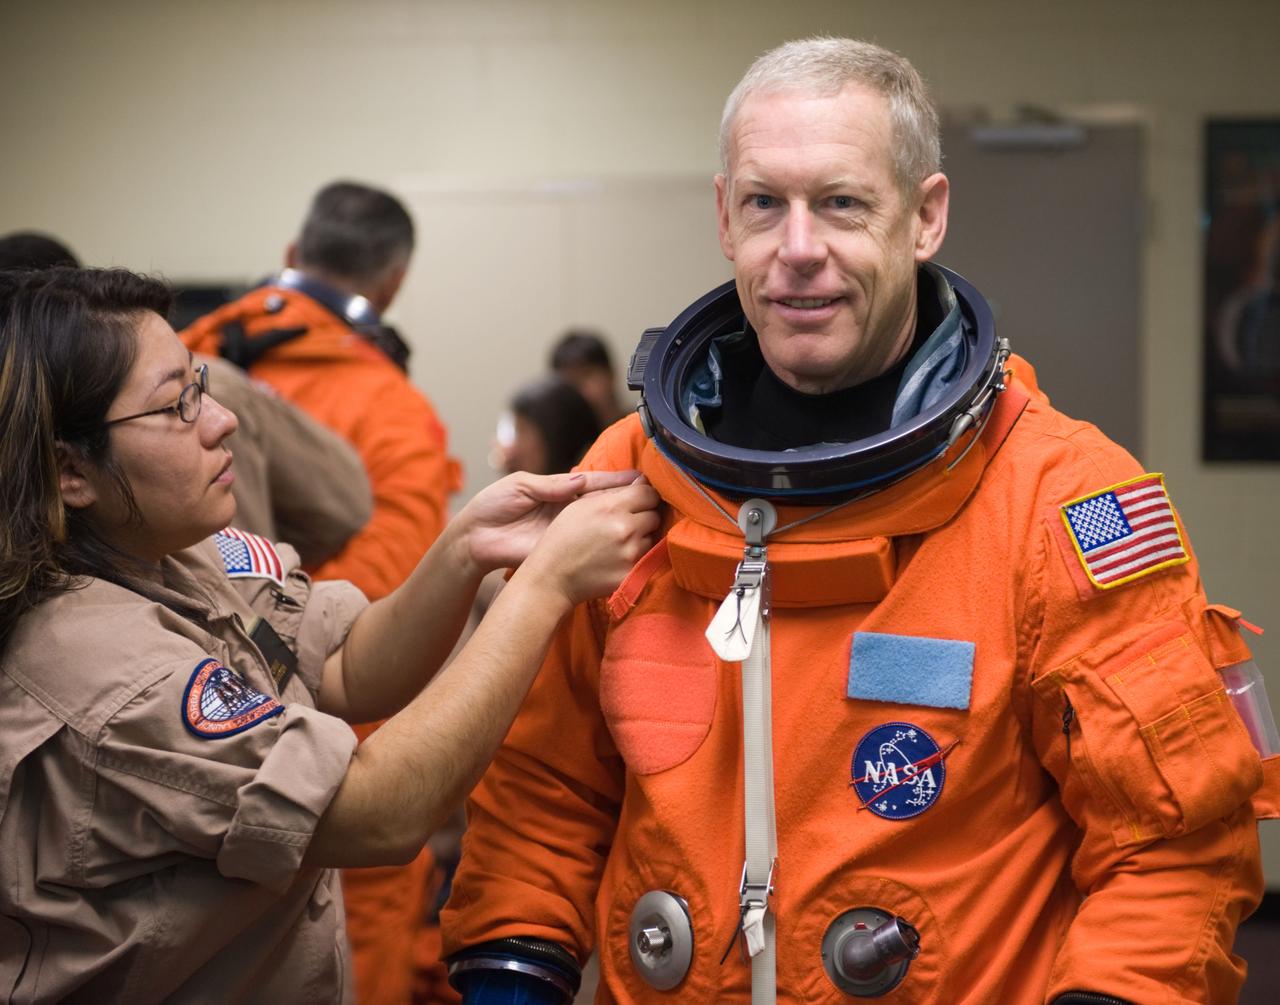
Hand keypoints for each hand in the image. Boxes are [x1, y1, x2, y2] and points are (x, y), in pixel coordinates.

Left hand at [458, 469, 645, 574]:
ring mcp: (565, 531)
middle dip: (628, 499)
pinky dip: (606, 544)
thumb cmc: (492, 506)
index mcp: (557, 490)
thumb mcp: (520, 486)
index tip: (641, 477)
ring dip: (623, 521)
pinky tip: (627, 540)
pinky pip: (587, 546)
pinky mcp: (560, 550)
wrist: (474, 539)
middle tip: (655, 496)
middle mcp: (566, 510)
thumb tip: (581, 480)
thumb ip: (551, 485)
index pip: (593, 483)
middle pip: (603, 503)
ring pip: (600, 524)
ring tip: (650, 515)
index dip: (617, 481)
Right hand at [520, 477, 661, 605]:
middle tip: (626, 523)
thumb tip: (642, 480)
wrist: (552, 578)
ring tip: (618, 543)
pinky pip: (646, 559)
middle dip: (643, 517)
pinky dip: (636, 557)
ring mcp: (630, 553)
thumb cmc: (562, 538)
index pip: (648, 493)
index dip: (644, 495)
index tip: (639, 501)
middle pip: (654, 515)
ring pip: (651, 537)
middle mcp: (624, 529)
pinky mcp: (632, 574)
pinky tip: (617, 558)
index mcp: (611, 507)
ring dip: (640, 538)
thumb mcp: (579, 506)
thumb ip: (612, 491)